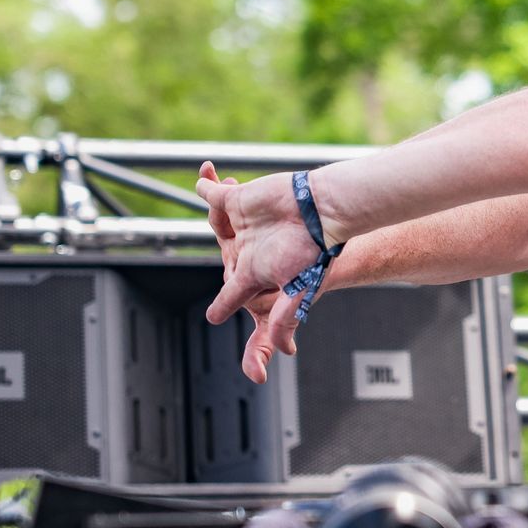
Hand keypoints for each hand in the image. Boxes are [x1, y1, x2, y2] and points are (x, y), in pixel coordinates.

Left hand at [196, 162, 330, 383]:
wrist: (321, 211)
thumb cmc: (314, 254)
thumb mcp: (298, 294)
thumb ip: (284, 322)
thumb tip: (284, 352)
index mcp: (253, 273)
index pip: (232, 294)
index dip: (222, 306)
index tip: (214, 316)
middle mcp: (247, 248)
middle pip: (225, 251)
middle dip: (229, 250)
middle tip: (233, 247)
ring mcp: (242, 222)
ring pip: (216, 222)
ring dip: (215, 217)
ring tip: (222, 207)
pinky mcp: (239, 198)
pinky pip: (213, 193)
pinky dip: (206, 184)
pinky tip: (206, 175)